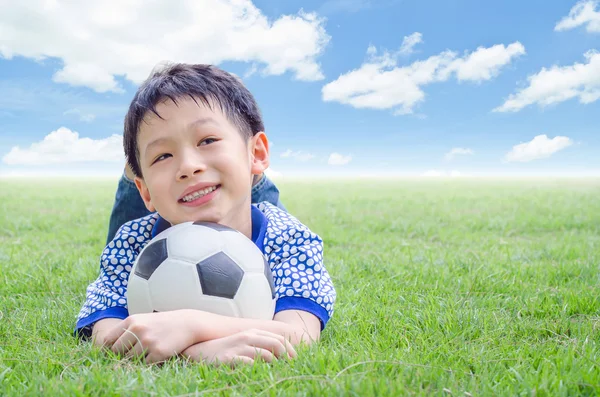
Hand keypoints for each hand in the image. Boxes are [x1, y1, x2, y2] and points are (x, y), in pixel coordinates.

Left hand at [103, 310, 198, 363]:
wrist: (187, 324)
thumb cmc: (162, 324)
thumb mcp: (143, 320)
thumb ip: (126, 331)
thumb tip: (106, 347)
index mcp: (132, 321)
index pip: (108, 339)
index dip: (106, 349)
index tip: (110, 354)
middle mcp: (138, 329)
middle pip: (117, 351)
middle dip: (123, 354)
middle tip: (133, 352)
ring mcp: (148, 341)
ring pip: (131, 359)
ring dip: (137, 359)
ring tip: (149, 350)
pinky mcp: (158, 352)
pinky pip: (145, 364)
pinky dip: (149, 362)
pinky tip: (158, 353)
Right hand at [181, 329, 296, 366]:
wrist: (199, 349)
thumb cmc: (224, 349)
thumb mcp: (242, 342)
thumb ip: (256, 345)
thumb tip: (277, 355)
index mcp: (252, 333)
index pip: (278, 338)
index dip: (290, 349)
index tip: (295, 360)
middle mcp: (247, 337)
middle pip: (276, 344)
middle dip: (287, 356)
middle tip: (291, 368)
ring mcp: (239, 347)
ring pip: (266, 354)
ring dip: (275, 365)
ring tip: (279, 373)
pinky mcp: (230, 358)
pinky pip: (249, 363)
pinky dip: (258, 369)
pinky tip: (260, 375)